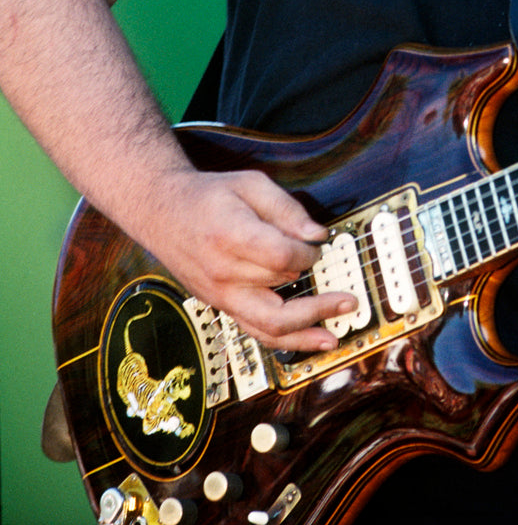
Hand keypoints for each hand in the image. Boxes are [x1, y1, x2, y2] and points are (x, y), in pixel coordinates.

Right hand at [138, 166, 355, 352]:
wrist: (161, 212)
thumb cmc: (208, 195)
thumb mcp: (250, 183)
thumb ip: (286, 208)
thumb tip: (316, 234)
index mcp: (231, 236)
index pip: (280, 258)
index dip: (307, 255)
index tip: (317, 245)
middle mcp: (223, 273)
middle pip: (279, 292)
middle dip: (317, 297)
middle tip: (347, 299)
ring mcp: (220, 294)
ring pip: (267, 326)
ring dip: (305, 333)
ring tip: (334, 337)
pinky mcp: (220, 305)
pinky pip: (254, 330)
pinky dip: (283, 340)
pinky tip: (308, 341)